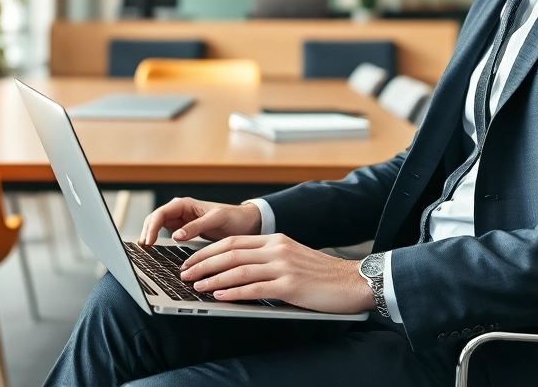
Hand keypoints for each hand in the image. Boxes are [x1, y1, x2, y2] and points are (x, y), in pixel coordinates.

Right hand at [138, 198, 262, 245]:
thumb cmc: (234, 217)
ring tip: (144, 250)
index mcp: (185, 204)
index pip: (160, 213)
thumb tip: (174, 236)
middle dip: (146, 232)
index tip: (148, 241)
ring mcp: (181, 222)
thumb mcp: (216, 220)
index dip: (151, 227)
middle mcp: (180, 212)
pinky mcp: (185, 232)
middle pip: (155, 219)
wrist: (247, 223)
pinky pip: (166, 235)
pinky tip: (155, 251)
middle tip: (143, 248)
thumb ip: (196, 226)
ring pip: (158, 227)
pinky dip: (158, 241)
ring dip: (149, 236)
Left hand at [178, 234, 373, 314]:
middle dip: (203, 263)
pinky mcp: (290, 285)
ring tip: (196, 286)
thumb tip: (237, 271)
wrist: (353, 281)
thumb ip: (268, 260)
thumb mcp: (292, 258)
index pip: (233, 242)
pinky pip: (255, 289)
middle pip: (230, 253)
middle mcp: (277, 249)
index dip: (208, 251)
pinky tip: (219, 297)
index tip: (190, 260)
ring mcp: (284, 266)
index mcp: (276, 240)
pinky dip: (233, 293)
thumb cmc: (322, 275)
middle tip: (184, 273)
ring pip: (239, 270)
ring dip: (213, 279)